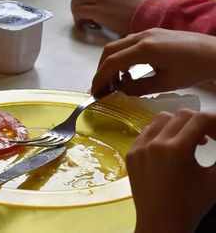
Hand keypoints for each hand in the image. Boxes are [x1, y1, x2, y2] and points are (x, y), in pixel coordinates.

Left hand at [71, 0, 148, 35]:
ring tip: (82, 19)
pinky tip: (84, 25)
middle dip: (78, 1)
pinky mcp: (99, 10)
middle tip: (81, 12)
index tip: (88, 2)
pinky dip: (78, 19)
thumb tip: (107, 3)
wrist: (150, 16)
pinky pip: (79, 12)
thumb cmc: (144, 10)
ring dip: (76, 9)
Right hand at [91, 28, 215, 95]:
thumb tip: (119, 90)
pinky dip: (121, 57)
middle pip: (110, 50)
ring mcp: (147, 32)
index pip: (112, 62)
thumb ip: (137, 88)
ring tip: (113, 82)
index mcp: (145, 49)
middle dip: (101, 69)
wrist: (214, 53)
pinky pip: (128, 43)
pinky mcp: (152, 33)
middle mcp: (142, 36)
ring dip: (111, 62)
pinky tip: (128, 71)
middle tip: (101, 87)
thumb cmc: (192, 71)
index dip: (100, 78)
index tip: (95, 92)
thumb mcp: (164, 84)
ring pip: (118, 45)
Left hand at [127, 109, 215, 232]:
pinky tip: (169, 147)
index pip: (202, 119)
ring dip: (179, 124)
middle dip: (199, 122)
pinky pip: (146, 132)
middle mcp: (154, 144)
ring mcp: (139, 148)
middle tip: (208, 137)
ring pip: (161, 120)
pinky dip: (161, 133)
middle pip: (182, 115)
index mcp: (177, 150)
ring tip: (189, 141)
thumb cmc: (192, 204)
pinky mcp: (130, 153)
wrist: (160, 223)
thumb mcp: (215, 180)